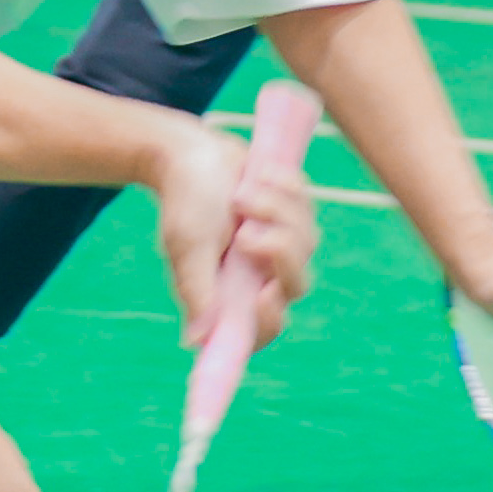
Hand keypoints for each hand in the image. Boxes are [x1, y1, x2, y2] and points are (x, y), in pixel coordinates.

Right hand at [145, 117, 318, 352]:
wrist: (193, 151)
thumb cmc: (184, 201)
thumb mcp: (187, 245)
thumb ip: (197, 289)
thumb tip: (195, 341)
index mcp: (230, 294)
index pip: (262, 331)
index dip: (270, 320)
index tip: (265, 293)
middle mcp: (258, 276)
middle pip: (297, 285)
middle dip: (280, 250)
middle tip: (247, 231)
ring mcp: (280, 247)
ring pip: (307, 240)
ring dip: (274, 209)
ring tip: (242, 194)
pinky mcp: (294, 216)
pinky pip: (308, 207)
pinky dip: (284, 187)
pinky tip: (258, 176)